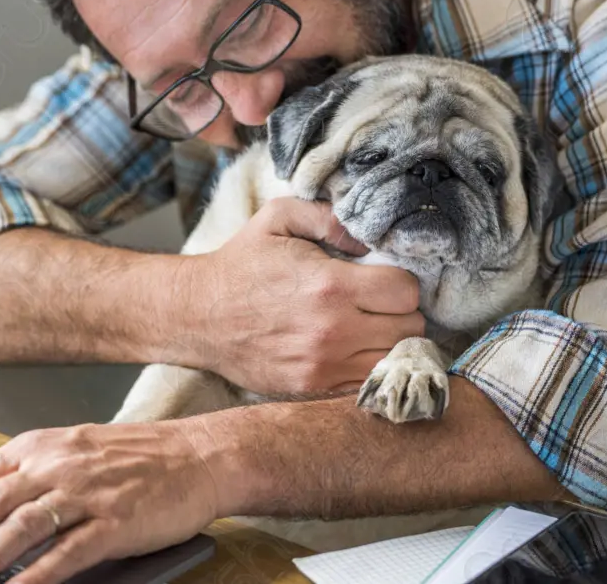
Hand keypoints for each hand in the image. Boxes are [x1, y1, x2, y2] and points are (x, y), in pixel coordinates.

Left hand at [0, 421, 218, 583]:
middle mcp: (59, 464)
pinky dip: (31, 578)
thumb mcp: (78, 452)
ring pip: (16, 530)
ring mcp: (87, 492)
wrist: (201, 456)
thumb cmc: (141, 457)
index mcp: (43, 445)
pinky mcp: (114, 522)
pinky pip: (62, 555)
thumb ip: (32, 474)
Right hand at [178, 197, 424, 394]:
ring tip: (371, 327)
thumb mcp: (279, 218)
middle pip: (409, 329)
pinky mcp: (313, 387)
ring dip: (389, 342)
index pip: (406, 292)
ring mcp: (324, 365)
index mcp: (331, 286)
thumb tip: (368, 238)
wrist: (197, 315)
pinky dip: (368, 366)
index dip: (401, 283)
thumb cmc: (241, 264)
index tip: (385, 279)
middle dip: (400, 313)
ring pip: (393, 360)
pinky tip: (353, 349)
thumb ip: (330, 218)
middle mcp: (333, 331)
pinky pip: (366, 383)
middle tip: (380, 304)